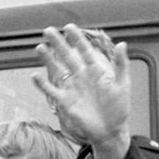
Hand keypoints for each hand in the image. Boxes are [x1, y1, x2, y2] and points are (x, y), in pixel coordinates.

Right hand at [35, 25, 132, 157]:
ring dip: (48, 60)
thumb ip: (121, 64)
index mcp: (96, 70)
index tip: (68, 27)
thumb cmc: (119, 108)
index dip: (77, 39)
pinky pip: (52, 91)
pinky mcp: (66, 102)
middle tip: (48, 31)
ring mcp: (73, 88)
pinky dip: (42, 84)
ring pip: (57, 70)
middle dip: (58, 43)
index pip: (84, 50)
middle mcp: (82, 76)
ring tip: (39, 48)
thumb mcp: (123, 85)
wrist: (111, 130)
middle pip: (67, 56)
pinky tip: (34, 76)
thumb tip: (122, 44)